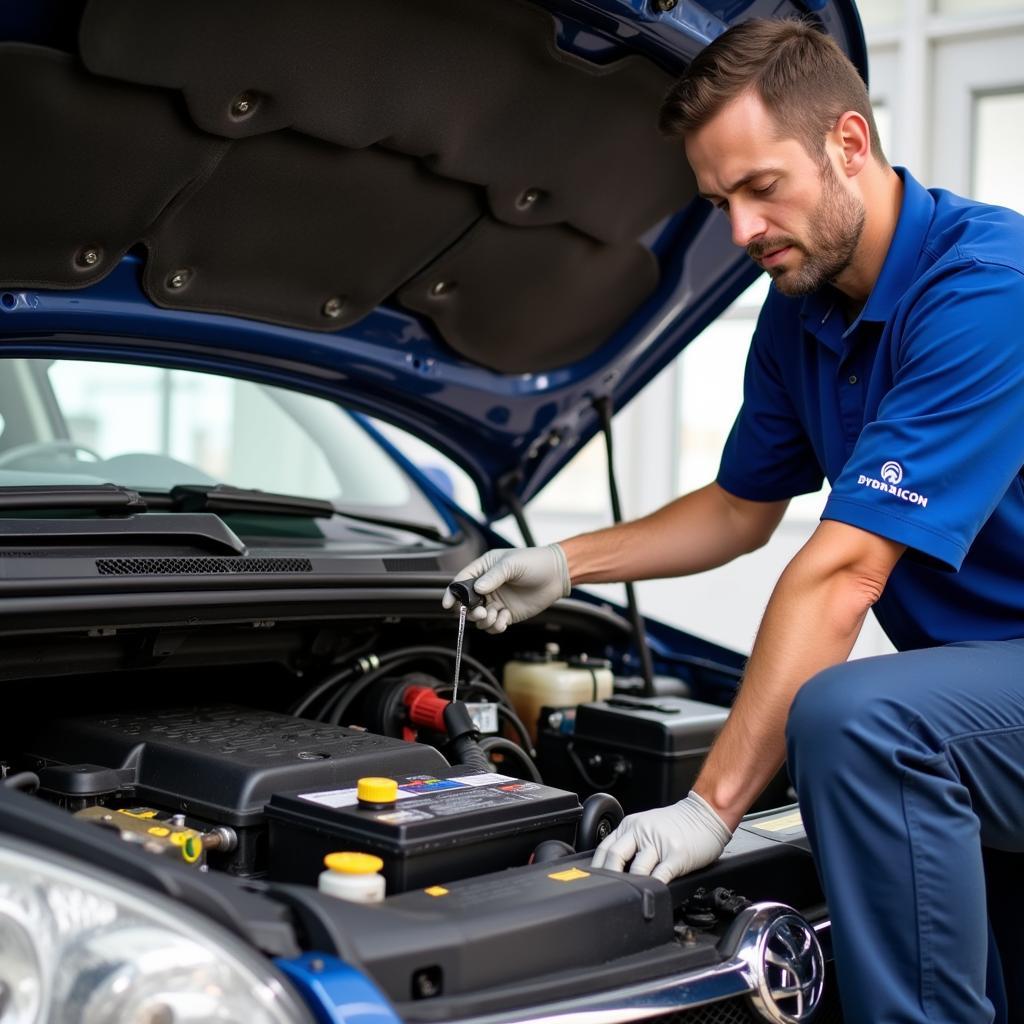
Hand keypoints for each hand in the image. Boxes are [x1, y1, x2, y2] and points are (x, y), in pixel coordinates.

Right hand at [441, 544, 570, 633]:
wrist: (556, 575)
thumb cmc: (534, 562)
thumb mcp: (511, 564)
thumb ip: (493, 576)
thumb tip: (478, 589)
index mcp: (483, 570)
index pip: (461, 582)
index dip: (452, 593)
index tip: (447, 604)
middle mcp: (487, 587)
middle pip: (467, 604)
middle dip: (469, 611)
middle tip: (480, 612)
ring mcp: (497, 601)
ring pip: (480, 618)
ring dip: (483, 621)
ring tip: (495, 616)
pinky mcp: (507, 613)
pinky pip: (494, 625)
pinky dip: (496, 626)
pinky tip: (505, 618)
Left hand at [590, 791, 731, 882]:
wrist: (706, 813)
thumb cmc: (678, 824)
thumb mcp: (647, 827)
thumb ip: (631, 844)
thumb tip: (614, 869)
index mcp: (631, 826)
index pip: (604, 848)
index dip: (596, 868)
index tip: (591, 883)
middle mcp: (641, 832)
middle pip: (615, 857)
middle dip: (608, 878)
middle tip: (605, 894)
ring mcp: (659, 843)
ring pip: (637, 868)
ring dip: (630, 885)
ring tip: (626, 898)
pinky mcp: (677, 855)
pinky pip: (660, 875)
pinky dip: (653, 888)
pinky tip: (649, 895)